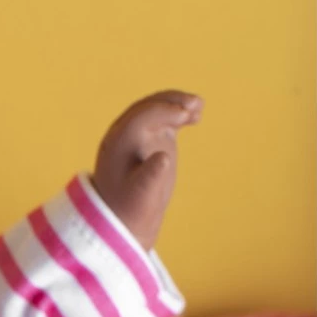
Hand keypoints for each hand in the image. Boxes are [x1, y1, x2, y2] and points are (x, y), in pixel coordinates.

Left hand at [91, 90, 202, 250]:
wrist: (125, 215)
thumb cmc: (131, 207)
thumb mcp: (141, 196)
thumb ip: (150, 176)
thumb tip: (163, 158)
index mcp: (117, 144)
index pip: (138, 118)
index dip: (161, 111)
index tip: (184, 115)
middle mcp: (124, 134)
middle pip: (147, 107)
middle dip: (171, 102)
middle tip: (196, 105)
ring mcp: (138, 134)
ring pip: (157, 109)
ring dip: (177, 104)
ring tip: (199, 107)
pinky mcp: (152, 137)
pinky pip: (165, 118)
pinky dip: (180, 114)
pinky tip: (197, 116)